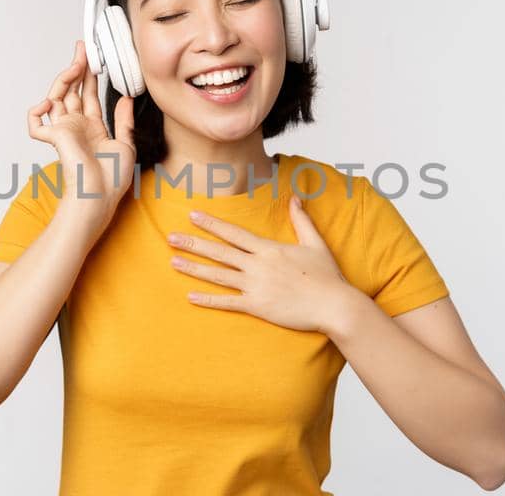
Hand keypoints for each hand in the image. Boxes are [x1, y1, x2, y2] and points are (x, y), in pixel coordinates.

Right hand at [27, 40, 136, 225]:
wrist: (100, 197)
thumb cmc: (112, 179)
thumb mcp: (126, 144)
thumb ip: (124, 120)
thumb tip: (126, 97)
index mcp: (93, 128)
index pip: (88, 95)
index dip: (90, 76)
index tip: (94, 57)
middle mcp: (77, 126)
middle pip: (72, 91)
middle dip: (77, 68)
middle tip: (83, 48)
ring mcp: (64, 131)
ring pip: (56, 97)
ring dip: (65, 79)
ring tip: (76, 64)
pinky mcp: (54, 138)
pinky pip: (36, 124)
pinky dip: (37, 112)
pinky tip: (49, 102)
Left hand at [168, 196, 361, 332]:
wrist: (334, 305)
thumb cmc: (327, 276)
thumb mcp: (315, 243)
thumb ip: (301, 220)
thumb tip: (295, 198)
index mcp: (269, 249)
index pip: (234, 233)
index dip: (212, 224)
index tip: (192, 215)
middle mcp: (258, 265)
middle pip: (219, 252)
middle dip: (193, 243)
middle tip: (170, 237)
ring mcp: (256, 286)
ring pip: (218, 275)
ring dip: (194, 268)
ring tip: (173, 261)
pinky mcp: (257, 306)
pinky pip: (228, 302)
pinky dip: (208, 299)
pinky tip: (190, 296)